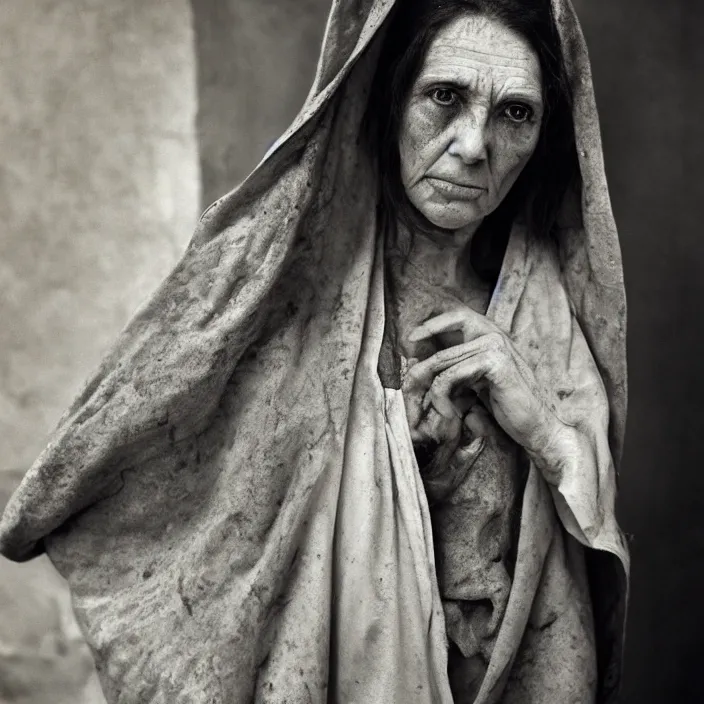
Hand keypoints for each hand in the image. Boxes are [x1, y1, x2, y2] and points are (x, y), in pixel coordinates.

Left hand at [408, 308, 566, 477]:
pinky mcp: (495, 364)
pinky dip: (442, 395)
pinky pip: (452, 375)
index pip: (458, 317)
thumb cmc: (508, 407)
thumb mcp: (478, 382)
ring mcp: (495, 348)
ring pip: (443, 362)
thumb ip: (459, 368)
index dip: (434, 324)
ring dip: (431, 388)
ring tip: (433, 408)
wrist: (537, 427)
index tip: (412, 338)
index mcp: (492, 337)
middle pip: (443, 346)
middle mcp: (494, 336)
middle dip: (422, 367)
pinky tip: (448, 413)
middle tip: (410, 384)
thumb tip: (424, 363)